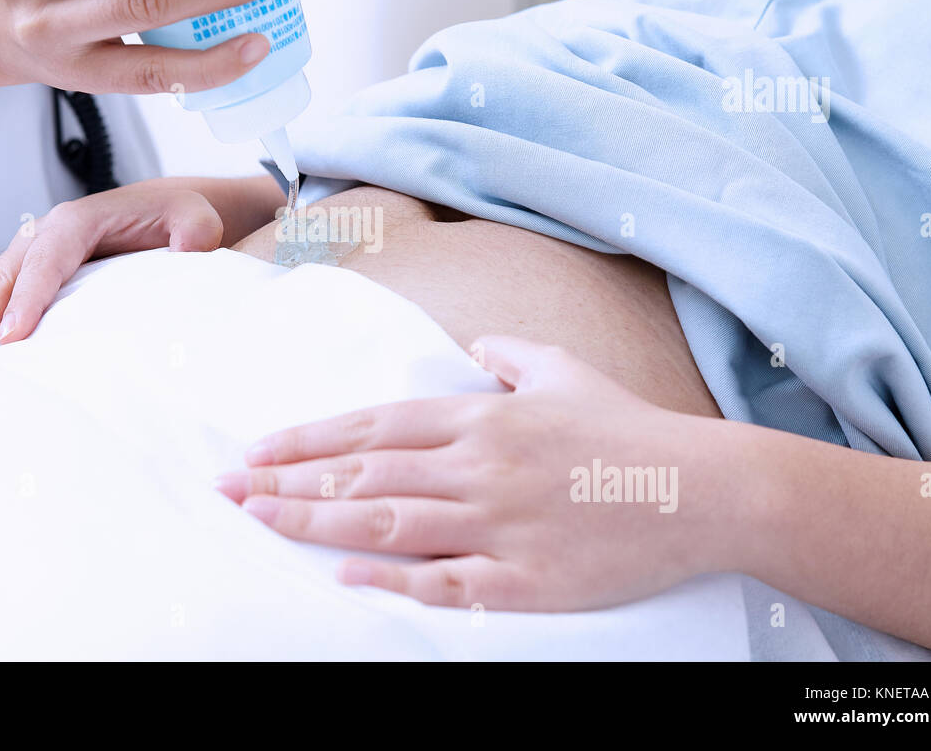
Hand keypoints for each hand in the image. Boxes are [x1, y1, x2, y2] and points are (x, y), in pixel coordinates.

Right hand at [0, 180, 223, 351]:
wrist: (165, 209)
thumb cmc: (178, 216)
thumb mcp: (196, 218)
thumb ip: (194, 229)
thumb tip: (190, 245)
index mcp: (78, 221)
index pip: (48, 260)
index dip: (29, 297)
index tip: (15, 336)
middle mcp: (41, 234)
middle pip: (3, 276)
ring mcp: (25, 253)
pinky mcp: (20, 273)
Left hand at [215, 338, 733, 611]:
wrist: (702, 489)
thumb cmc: (627, 429)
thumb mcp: (562, 371)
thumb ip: (508, 354)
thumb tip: (475, 349)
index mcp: (480, 416)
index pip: (373, 426)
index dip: (309, 440)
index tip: (258, 449)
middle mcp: (477, 465)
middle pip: (363, 474)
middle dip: (287, 480)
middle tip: (228, 488)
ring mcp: (497, 522)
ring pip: (387, 521)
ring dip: (316, 521)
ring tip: (259, 519)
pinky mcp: (523, 578)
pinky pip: (445, 579)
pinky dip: (391, 577)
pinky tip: (344, 575)